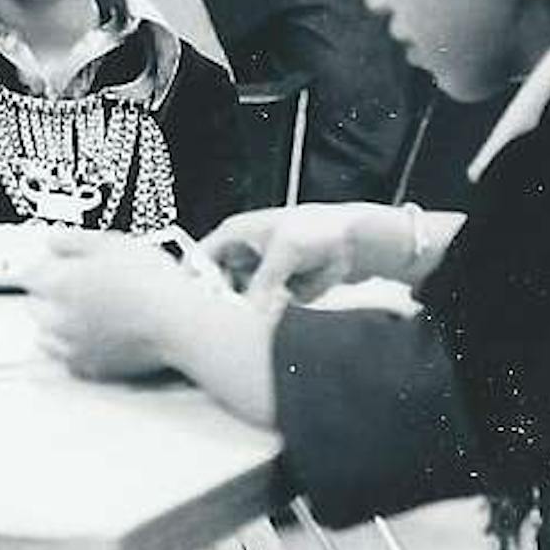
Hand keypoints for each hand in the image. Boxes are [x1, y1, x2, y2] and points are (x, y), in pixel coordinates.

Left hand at [22, 231, 200, 380]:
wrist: (179, 323)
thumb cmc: (151, 282)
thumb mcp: (110, 242)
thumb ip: (73, 240)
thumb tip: (52, 242)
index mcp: (58, 284)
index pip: (27, 276)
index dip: (39, 266)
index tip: (49, 264)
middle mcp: (58, 319)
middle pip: (33, 307)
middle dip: (45, 295)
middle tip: (69, 285)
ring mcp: (73, 347)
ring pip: (46, 337)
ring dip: (54, 324)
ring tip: (79, 313)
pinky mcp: (92, 368)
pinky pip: (68, 360)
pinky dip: (73, 349)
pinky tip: (90, 337)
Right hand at [201, 201, 409, 306]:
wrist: (356, 239)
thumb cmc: (317, 230)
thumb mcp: (283, 254)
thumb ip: (260, 284)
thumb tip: (245, 314)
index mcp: (234, 235)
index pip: (199, 259)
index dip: (193, 282)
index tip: (195, 308)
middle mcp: (243, 254)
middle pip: (217, 285)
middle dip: (224, 302)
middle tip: (232, 320)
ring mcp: (260, 272)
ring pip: (242, 300)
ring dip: (251, 308)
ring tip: (267, 307)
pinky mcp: (278, 288)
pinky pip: (267, 307)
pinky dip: (275, 308)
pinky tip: (288, 301)